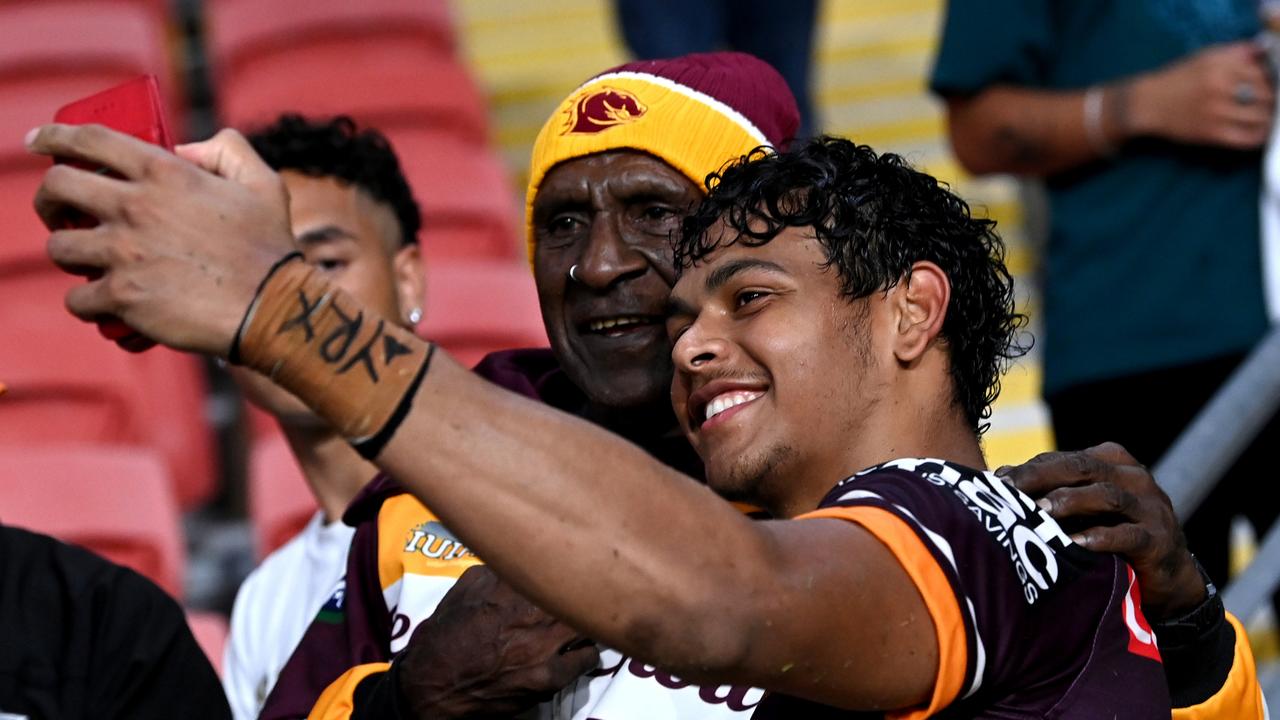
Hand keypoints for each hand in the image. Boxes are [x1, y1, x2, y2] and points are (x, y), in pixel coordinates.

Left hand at [29, 124, 293, 355]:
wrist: (272, 308)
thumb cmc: (270, 248)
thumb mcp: (263, 183)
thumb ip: (226, 150)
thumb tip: (186, 149)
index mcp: (165, 173)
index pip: (89, 139)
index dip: (55, 135)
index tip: (39, 140)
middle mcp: (136, 207)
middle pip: (57, 188)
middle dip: (49, 198)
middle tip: (60, 210)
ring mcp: (124, 253)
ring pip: (59, 246)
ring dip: (69, 253)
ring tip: (86, 261)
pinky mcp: (122, 297)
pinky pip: (77, 299)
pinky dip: (86, 303)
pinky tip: (103, 304)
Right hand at [397, 566, 599, 718]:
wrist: (433, 686)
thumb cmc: (445, 636)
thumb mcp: (463, 588)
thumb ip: (495, 570)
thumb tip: (519, 559)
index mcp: (510, 585)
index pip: (557, 563)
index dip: (569, 565)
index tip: (576, 566)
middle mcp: (530, 610)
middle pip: (578, 592)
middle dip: (584, 593)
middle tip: (590, 595)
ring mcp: (542, 645)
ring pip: (588, 624)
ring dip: (587, 624)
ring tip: (585, 625)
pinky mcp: (548, 677)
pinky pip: (587, 659)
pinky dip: (588, 654)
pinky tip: (581, 652)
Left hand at [997, 443, 1205, 619]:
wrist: (1166, 578)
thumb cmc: (1111, 534)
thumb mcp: (1080, 509)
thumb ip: (1047, 491)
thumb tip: (996, 478)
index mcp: (1111, 461)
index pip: (1062, 460)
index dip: (1027, 469)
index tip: (993, 483)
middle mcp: (1133, 477)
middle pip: (1082, 468)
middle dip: (1041, 478)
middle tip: (1009, 493)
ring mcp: (1151, 507)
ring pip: (1107, 495)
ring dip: (1070, 502)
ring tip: (1039, 514)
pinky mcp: (1159, 539)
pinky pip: (1128, 535)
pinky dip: (1100, 538)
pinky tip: (1076, 544)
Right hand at [1128, 41, 1274, 148]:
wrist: (1147, 104)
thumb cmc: (1177, 78)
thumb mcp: (1205, 56)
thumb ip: (1236, 52)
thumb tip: (1264, 51)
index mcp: (1221, 67)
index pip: (1263, 74)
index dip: (1272, 81)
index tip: (1271, 86)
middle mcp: (1220, 89)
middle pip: (1266, 96)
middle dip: (1272, 101)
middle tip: (1270, 104)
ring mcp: (1216, 113)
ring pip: (1261, 118)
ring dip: (1268, 118)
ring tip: (1267, 117)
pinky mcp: (1211, 134)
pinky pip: (1247, 138)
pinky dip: (1259, 137)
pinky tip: (1259, 132)